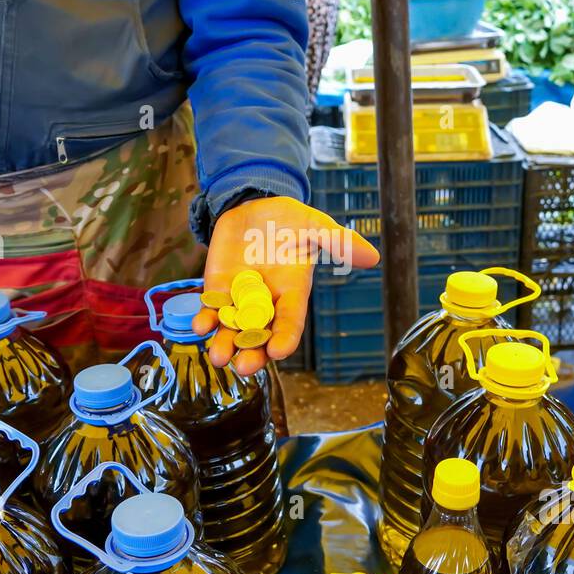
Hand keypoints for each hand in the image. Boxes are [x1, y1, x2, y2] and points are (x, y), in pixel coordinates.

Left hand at [192, 196, 379, 375]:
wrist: (255, 207)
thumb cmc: (290, 220)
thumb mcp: (314, 225)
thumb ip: (338, 242)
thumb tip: (373, 256)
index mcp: (293, 293)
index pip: (291, 321)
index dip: (286, 337)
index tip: (278, 351)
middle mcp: (266, 303)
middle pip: (260, 336)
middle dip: (252, 353)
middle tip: (243, 367)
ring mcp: (239, 299)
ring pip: (232, 329)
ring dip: (225, 344)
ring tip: (218, 356)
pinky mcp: (217, 289)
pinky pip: (211, 310)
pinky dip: (205, 319)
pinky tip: (200, 325)